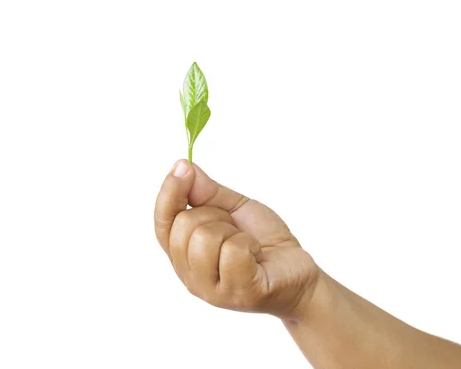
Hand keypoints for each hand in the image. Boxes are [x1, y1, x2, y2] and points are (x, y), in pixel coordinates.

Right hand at [154, 160, 319, 318]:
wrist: (298, 269)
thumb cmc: (264, 241)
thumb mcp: (233, 208)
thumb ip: (206, 192)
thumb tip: (183, 168)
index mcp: (184, 255)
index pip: (162, 224)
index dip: (169, 194)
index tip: (182, 168)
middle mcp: (191, 276)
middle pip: (183, 227)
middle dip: (214, 214)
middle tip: (234, 227)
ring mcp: (213, 289)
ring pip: (205, 239)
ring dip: (233, 231)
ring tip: (246, 242)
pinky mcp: (238, 293)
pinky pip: (233, 252)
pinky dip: (250, 244)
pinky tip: (256, 255)